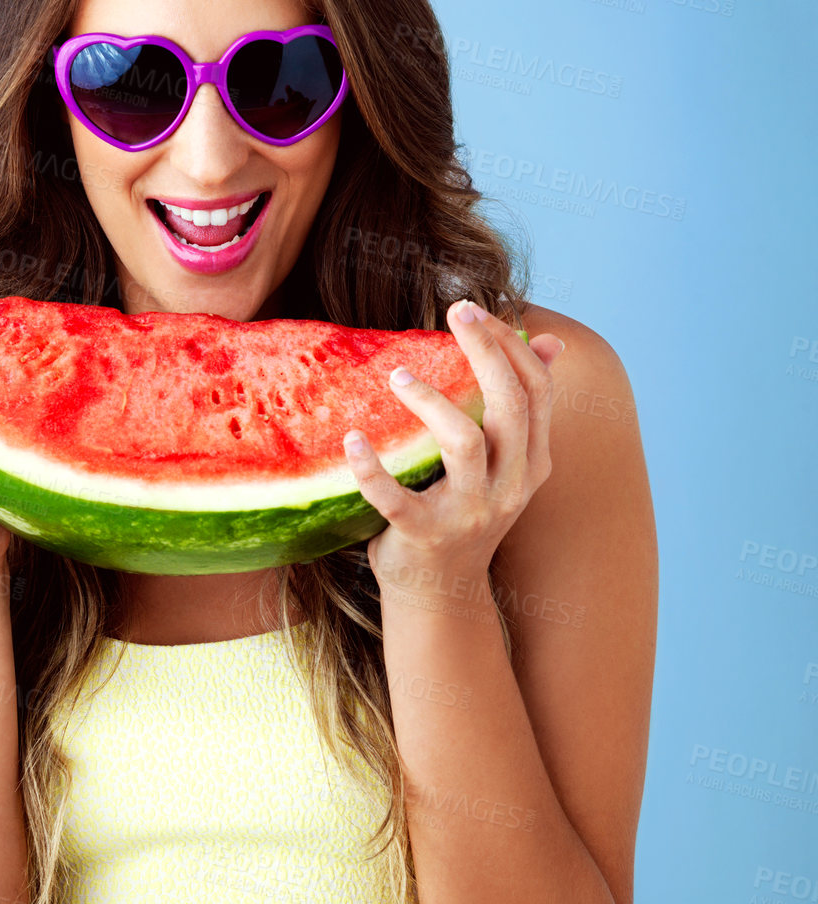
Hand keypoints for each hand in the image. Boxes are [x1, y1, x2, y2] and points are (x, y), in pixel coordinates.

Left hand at [341, 300, 563, 594]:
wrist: (438, 595)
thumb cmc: (461, 513)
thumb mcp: (500, 464)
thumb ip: (520, 408)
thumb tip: (549, 342)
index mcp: (531, 463)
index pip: (536, 390)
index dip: (510, 343)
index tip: (474, 309)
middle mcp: (509, 486)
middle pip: (509, 405)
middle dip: (486, 350)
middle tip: (454, 311)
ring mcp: (469, 513)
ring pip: (464, 443)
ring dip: (432, 402)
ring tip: (398, 376)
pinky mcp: (423, 534)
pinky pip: (395, 497)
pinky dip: (372, 468)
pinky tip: (354, 439)